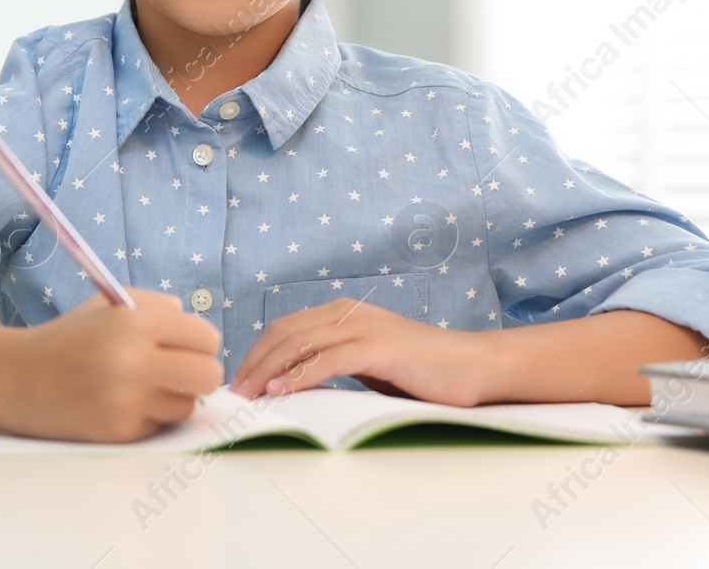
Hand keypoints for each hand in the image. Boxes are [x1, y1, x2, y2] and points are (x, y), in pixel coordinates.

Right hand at [0, 287, 222, 442]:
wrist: (16, 378)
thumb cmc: (70, 338)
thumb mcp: (111, 306)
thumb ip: (161, 309)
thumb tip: (203, 337)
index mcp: (135, 322)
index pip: (206, 338)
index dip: (200, 343)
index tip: (186, 346)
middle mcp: (134, 361)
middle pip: (209, 376)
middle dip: (200, 374)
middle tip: (179, 371)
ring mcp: (127, 401)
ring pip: (187, 406)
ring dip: (173, 398)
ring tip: (141, 387)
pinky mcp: (119, 432)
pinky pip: (159, 426)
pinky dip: (148, 417)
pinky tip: (120, 404)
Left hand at [228, 299, 493, 406]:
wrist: (474, 367)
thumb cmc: (422, 372)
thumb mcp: (369, 367)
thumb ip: (334, 367)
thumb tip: (292, 386)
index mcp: (344, 314)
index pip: (286, 329)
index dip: (258, 353)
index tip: (239, 380)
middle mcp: (349, 313)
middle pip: (285, 332)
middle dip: (254, 362)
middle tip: (234, 391)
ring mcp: (365, 327)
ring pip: (301, 342)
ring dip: (269, 370)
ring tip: (249, 394)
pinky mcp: (380, 347)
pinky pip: (330, 359)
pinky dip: (301, 374)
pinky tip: (282, 390)